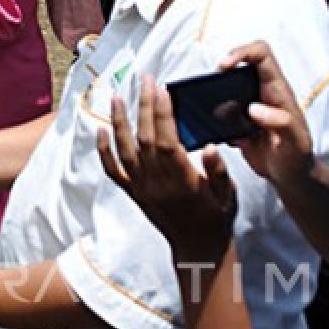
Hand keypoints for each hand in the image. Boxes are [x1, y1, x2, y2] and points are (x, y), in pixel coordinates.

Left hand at [97, 80, 236, 261]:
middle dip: (144, 106)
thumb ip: (219, 171)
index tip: (161, 89)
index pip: (166, 139)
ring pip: (125, 149)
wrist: (198, 249)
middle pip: (145, 137)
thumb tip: (209, 147)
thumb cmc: (217, 218)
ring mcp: (141, 187)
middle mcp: (156, 181)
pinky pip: (112, 170)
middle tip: (144, 80)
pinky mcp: (133, 192)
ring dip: (119, 122)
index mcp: (182, 179)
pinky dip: (103, 150)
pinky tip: (99, 130)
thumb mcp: (228, 195)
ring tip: (117, 96)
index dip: (162, 113)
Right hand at [219, 42, 314, 188]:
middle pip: (237, 65)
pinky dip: (207, 113)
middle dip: (218, 72)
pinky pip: (216, 108)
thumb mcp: (296, 143)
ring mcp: (246, 106)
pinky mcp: (235, 120)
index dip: (241, 52)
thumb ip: (281, 123)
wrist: (289, 176)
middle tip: (206, 87)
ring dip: (209, 94)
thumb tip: (254, 108)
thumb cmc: (297, 158)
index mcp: (276, 90)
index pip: (260, 54)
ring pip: (223, 87)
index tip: (224, 66)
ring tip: (202, 108)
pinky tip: (209, 128)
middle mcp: (260, 93)